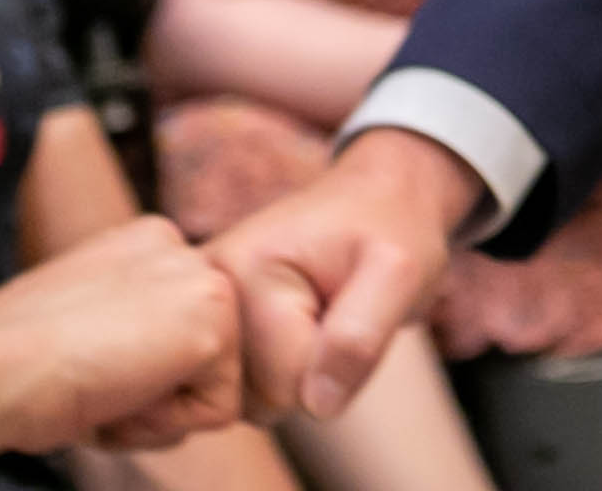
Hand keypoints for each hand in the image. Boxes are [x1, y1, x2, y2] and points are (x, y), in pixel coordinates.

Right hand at [0, 216, 242, 455]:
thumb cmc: (16, 363)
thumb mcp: (85, 324)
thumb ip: (132, 328)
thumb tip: (164, 370)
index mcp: (146, 242)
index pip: (177, 333)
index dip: (131, 374)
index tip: (82, 361)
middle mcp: (181, 248)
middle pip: (201, 359)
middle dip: (151, 393)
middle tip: (92, 377)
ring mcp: (201, 282)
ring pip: (212, 388)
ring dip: (155, 413)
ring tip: (102, 385)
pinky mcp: (213, 324)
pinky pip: (218, 413)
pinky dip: (164, 426)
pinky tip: (118, 393)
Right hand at [206, 128, 476, 423]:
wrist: (377, 197)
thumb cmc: (391, 227)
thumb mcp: (398, 270)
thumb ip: (361, 336)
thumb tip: (319, 404)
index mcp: (237, 272)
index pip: (288, 380)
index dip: (337, 359)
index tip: (350, 302)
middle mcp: (203, 293)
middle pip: (262, 399)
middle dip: (313, 369)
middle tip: (336, 308)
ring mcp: (205, 313)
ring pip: (254, 403)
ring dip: (298, 373)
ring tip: (318, 314)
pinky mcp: (216, 329)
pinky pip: (249, 394)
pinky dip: (282, 375)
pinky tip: (295, 328)